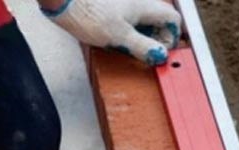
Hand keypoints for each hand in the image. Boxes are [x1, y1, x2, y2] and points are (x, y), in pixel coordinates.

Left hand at [43, 0, 181, 65]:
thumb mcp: (119, 37)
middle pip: (160, 19)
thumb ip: (142, 47)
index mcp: (145, 6)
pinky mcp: (112, 6)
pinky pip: (129, 18)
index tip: (160, 51)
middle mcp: (139, 0)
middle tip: (145, 53)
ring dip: (143, 35)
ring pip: (144, 19)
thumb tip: (161, 56)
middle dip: (157, 38)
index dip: (171, 37)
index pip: (173, 19)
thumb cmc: (89, 14)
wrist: (65, 1)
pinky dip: (129, 30)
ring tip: (129, 47)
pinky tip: (115, 39)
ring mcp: (125, 2)